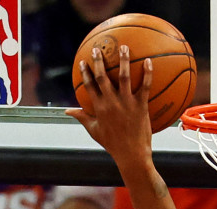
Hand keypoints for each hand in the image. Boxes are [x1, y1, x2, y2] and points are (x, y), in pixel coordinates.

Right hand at [66, 45, 153, 169]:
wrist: (131, 155)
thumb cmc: (112, 144)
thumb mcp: (94, 130)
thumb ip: (81, 117)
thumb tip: (67, 111)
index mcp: (99, 108)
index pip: (89, 86)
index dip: (85, 72)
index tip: (83, 60)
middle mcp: (111, 103)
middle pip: (103, 77)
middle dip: (99, 61)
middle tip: (98, 48)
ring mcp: (126, 103)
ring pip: (123, 77)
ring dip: (123, 60)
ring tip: (124, 47)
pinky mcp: (141, 106)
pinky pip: (145, 86)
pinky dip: (147, 73)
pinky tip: (149, 61)